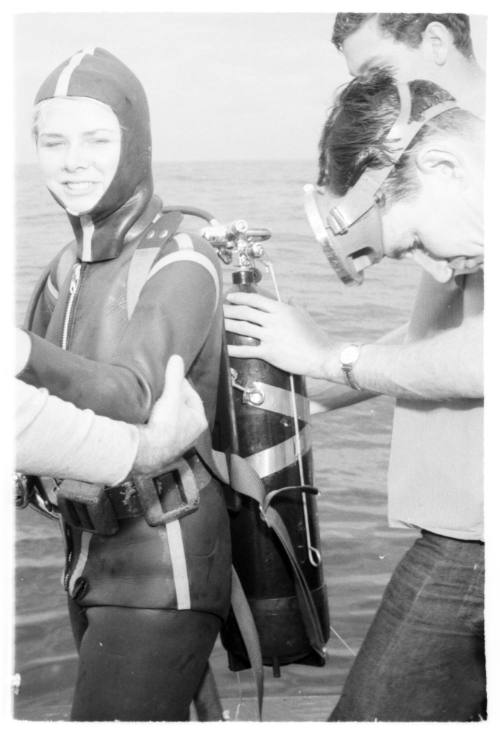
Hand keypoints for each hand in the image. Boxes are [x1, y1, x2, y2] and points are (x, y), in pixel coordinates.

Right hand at [133, 355, 207, 474]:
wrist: (149, 451)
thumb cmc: (166, 423)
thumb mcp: (171, 395)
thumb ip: (174, 376)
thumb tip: (176, 358)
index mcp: (199, 420)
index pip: (193, 397)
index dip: (183, 385)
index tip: (173, 378)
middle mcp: (193, 433)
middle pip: (184, 410)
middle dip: (175, 399)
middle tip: (164, 389)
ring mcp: (180, 443)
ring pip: (175, 422)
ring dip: (167, 412)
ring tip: (156, 403)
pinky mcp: (166, 450)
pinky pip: (165, 432)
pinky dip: (160, 425)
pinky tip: (151, 420)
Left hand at [224, 292, 333, 378]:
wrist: (322, 355)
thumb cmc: (316, 336)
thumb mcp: (305, 316)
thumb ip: (296, 306)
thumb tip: (291, 298)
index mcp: (281, 309)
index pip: (255, 300)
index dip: (240, 297)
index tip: (230, 297)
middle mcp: (273, 321)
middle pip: (245, 312)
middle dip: (230, 310)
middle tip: (220, 309)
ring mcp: (270, 336)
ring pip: (243, 328)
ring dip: (228, 325)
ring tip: (218, 323)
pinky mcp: (269, 352)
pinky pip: (247, 350)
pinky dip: (234, 349)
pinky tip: (224, 348)